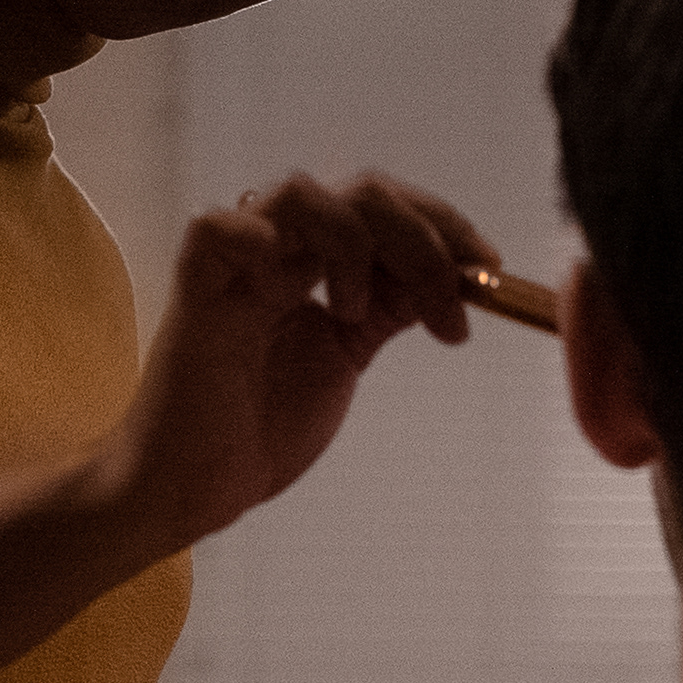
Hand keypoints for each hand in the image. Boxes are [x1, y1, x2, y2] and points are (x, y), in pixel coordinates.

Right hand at [88, 171, 497, 551]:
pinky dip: (257, 238)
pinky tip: (293, 290)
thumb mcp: (345, 359)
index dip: (443, 224)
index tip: (487, 268)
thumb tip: (453, 278)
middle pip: (359, 191)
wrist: (195, 491)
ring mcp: (235, 270)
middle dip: (423, 236)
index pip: (386, 206)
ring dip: (353, 242)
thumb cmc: (258, 431)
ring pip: (299, 192)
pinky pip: (213, 228)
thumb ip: (389, 311)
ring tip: (358, 314)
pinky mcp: (195, 295)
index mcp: (315, 265)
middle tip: (449, 304)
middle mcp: (277, 254)